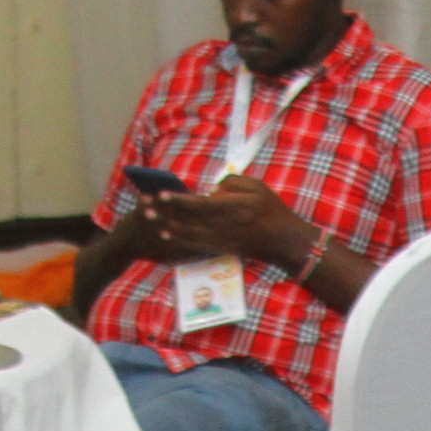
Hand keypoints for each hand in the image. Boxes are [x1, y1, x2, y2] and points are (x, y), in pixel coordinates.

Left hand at [143, 174, 310, 270]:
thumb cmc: (272, 209)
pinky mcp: (223, 249)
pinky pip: (197, 245)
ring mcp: (224, 240)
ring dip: (168, 227)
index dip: (179, 200)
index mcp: (235, 207)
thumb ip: (231, 182)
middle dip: (166, 214)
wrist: (285, 241)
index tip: (162, 194)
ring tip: (151, 221)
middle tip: (145, 208)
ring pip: (190, 234)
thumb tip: (209, 189)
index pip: (201, 203)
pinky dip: (180, 240)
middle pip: (190, 220)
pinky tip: (168, 235)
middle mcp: (226, 226)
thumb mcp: (257, 186)